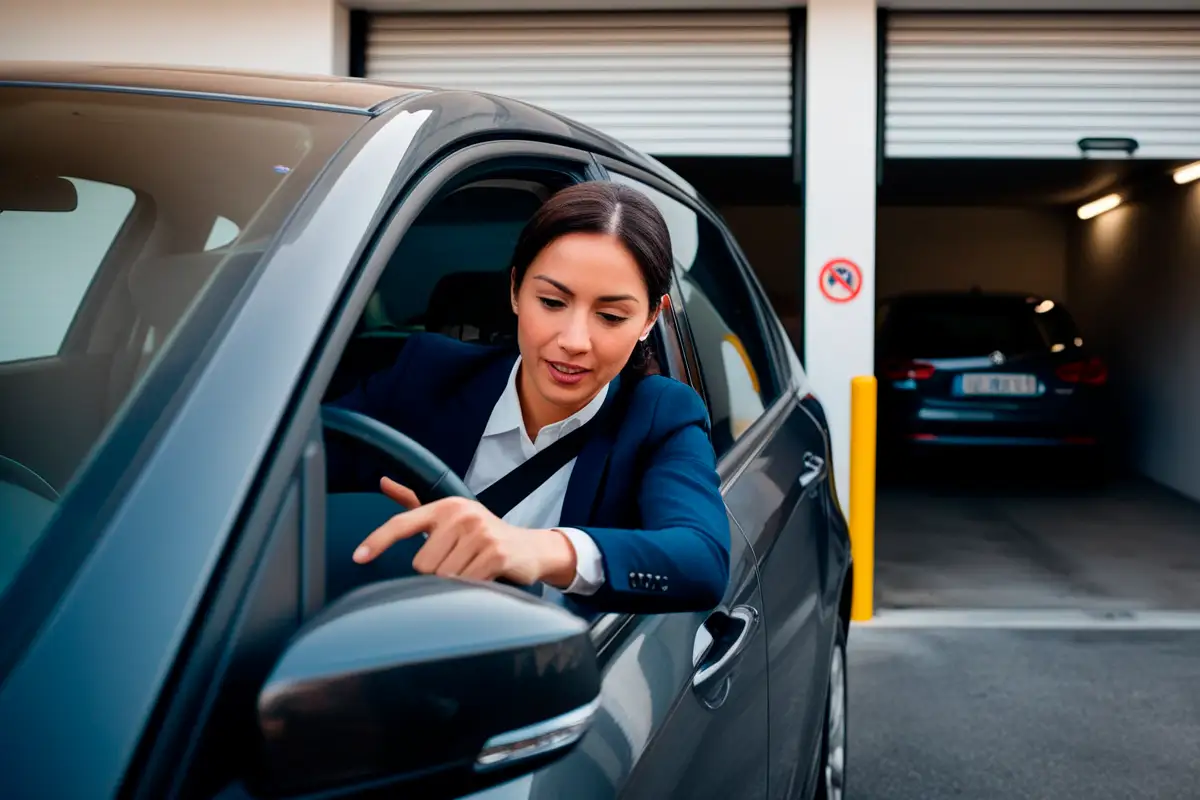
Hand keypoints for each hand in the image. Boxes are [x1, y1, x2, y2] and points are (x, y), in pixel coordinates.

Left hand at [352, 477, 577, 586]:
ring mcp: (480, 532)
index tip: (358, 558)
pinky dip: (471, 588)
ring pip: (442, 577)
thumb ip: (413, 504)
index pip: (402, 523)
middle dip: (437, 572)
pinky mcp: (495, 553)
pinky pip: (465, 583)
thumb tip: (383, 482)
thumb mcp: (448, 517)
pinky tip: (483, 577)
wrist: (528, 548)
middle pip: (421, 564)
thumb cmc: (481, 535)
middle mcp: (461, 514)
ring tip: (472, 569)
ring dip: (455, 582)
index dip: (378, 541)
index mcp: (444, 506)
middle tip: (459, 562)